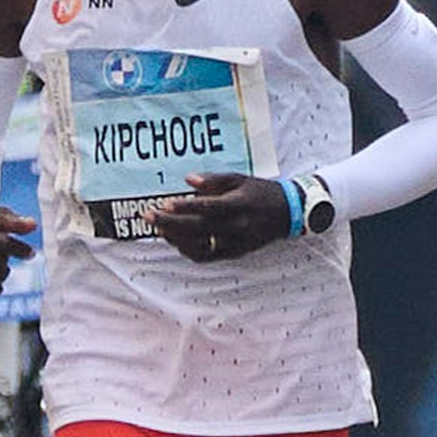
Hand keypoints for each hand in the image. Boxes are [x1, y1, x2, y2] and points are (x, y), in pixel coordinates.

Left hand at [146, 173, 299, 263]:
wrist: (288, 214)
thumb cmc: (260, 192)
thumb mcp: (240, 179)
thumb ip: (214, 180)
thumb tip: (188, 180)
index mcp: (239, 205)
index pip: (208, 208)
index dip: (185, 207)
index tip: (164, 204)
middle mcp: (236, 227)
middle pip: (198, 228)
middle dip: (169, 223)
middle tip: (148, 215)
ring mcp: (235, 243)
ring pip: (199, 246)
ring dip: (175, 238)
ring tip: (158, 227)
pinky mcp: (234, 253)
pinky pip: (206, 256)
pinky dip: (188, 250)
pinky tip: (176, 240)